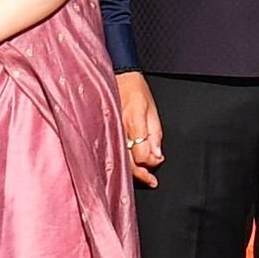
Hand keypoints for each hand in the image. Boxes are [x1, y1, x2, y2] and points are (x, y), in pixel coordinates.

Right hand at [113, 70, 162, 186]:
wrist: (115, 76)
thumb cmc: (135, 90)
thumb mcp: (152, 109)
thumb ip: (155, 135)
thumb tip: (157, 157)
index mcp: (133, 122)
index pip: (141, 155)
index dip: (150, 162)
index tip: (157, 160)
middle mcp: (117, 129)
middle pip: (127, 162)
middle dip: (140, 174)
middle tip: (151, 181)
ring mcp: (107, 131)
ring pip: (117, 159)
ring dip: (129, 171)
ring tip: (141, 178)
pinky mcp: (100, 131)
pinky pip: (109, 151)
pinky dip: (118, 161)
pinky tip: (123, 166)